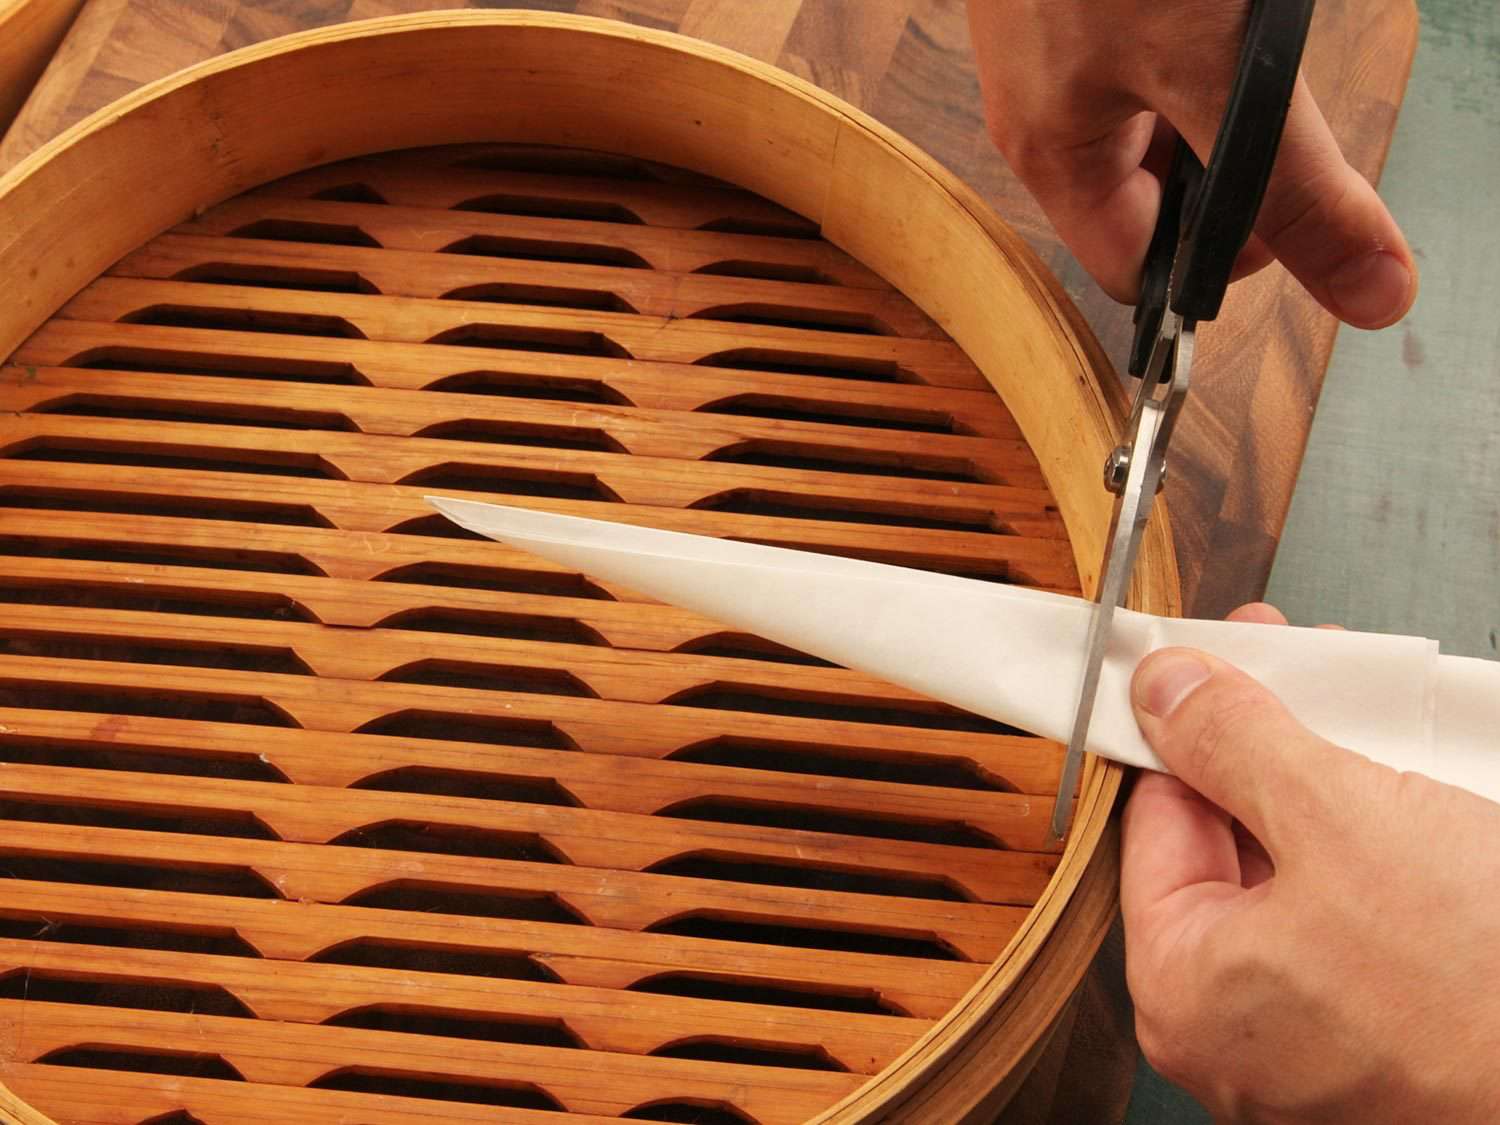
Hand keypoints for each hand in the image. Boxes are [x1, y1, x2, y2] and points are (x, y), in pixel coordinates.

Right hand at [967, 1, 1416, 327]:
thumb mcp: (1224, 73)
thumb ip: (1295, 190)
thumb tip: (1372, 294)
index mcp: (1054, 155)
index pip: (1138, 269)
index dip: (1219, 256)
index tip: (1284, 203)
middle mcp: (1046, 113)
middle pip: (1153, 194)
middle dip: (1229, 160)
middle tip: (1267, 91)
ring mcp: (1060, 49)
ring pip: (1164, 116)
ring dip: (1223, 92)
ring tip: (1239, 29)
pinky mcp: (1086, 1)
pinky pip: (1153, 53)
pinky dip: (1201, 40)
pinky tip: (1218, 6)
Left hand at [1122, 603, 1499, 1123]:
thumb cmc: (1480, 999)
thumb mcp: (1341, 822)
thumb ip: (1234, 744)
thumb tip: (1164, 691)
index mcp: (1183, 987)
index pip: (1156, 820)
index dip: (1181, 727)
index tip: (1205, 665)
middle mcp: (1231, 1027)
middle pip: (1225, 845)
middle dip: (1262, 747)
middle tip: (1293, 670)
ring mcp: (1307, 1040)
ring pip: (1295, 878)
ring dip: (1325, 790)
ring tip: (1362, 717)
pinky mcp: (1382, 1038)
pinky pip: (1351, 923)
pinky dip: (1370, 852)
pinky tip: (1406, 794)